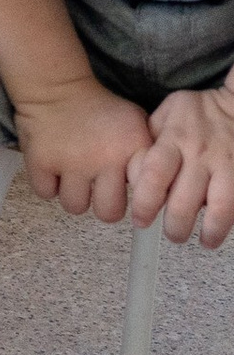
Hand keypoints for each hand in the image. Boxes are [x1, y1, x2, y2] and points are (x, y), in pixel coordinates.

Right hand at [11, 77, 153, 221]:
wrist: (57, 86)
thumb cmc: (100, 107)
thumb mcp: (136, 124)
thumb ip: (148, 154)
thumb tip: (159, 187)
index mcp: (133, 150)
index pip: (147, 195)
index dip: (141, 202)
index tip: (137, 201)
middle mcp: (104, 160)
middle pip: (108, 213)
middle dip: (102, 205)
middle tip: (97, 192)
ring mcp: (71, 163)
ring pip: (75, 206)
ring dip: (74, 195)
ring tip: (73, 179)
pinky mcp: (41, 162)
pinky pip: (45, 192)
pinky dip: (48, 185)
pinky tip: (53, 171)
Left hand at [126, 82, 233, 246]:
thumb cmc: (196, 113)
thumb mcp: (166, 115)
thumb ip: (149, 141)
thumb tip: (131, 172)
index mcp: (174, 139)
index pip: (154, 175)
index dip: (145, 203)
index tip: (140, 220)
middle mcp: (200, 154)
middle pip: (183, 200)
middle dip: (175, 225)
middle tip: (171, 234)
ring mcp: (227, 166)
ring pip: (219, 207)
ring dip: (209, 231)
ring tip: (202, 240)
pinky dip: (228, 222)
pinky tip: (219, 232)